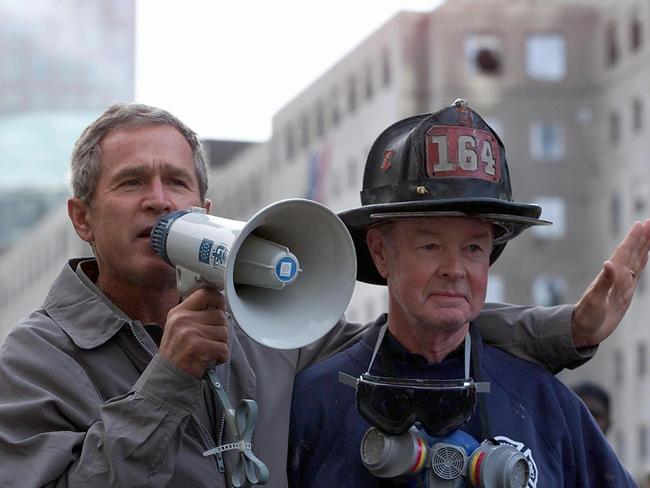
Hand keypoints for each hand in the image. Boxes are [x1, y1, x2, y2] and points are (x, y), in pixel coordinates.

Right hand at [159, 288, 229, 377]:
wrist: (167, 378)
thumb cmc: (178, 353)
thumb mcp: (179, 327)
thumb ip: (197, 315)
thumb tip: (221, 307)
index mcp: (179, 312)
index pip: (206, 294)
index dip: (219, 300)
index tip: (221, 309)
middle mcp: (183, 319)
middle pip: (220, 316)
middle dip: (221, 331)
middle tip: (210, 342)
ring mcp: (189, 333)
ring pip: (224, 333)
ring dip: (221, 345)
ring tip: (208, 352)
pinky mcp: (198, 347)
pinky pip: (224, 348)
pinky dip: (222, 357)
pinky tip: (211, 360)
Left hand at [572, 219, 649, 346]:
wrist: (583, 330)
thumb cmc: (586, 317)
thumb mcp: (594, 301)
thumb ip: (603, 282)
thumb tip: (608, 263)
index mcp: (610, 276)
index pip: (624, 253)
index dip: (633, 239)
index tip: (642, 224)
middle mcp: (617, 277)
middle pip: (633, 253)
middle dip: (642, 237)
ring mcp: (622, 283)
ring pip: (636, 260)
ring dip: (644, 246)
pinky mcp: (625, 292)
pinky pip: (637, 272)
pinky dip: (643, 261)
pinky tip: (645, 254)